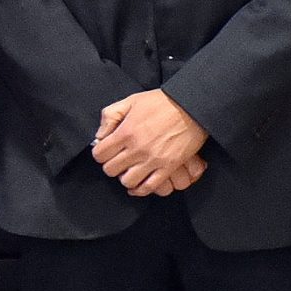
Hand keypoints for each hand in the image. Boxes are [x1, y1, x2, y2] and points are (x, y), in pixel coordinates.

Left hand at [93, 90, 209, 195]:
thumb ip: (110, 116)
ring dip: (126, 177)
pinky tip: (138, 185)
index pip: (99, 154)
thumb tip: (100, 135)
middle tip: (119, 160)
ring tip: (130, 170)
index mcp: (125, 132)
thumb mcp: (131, 101)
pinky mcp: (168, 167)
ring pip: (127, 181)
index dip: (100, 153)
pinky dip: (140, 189)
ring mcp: (153, 160)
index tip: (107, 150)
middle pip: (111, 170)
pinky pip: (149, 187)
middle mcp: (136, 148)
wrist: (191, 107)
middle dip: (111, 165)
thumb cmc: (162, 102)